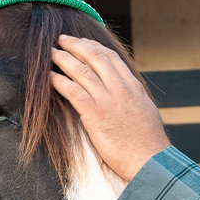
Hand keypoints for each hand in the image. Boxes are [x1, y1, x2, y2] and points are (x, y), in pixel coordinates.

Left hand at [50, 35, 170, 180]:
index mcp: (133, 86)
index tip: (83, 42)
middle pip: (94, 57)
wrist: (150, 160)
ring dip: (63, 59)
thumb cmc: (148, 143)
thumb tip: (127, 93)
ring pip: (81, 71)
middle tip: (61, 40)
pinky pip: (73, 91)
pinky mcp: (95, 114)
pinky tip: (50, 77)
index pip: (111, 57)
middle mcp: (120, 88)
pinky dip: (59, 81)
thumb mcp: (145, 111)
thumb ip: (133, 98)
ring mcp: (107, 100)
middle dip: (75, 45)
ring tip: (51, 53)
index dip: (94, 47)